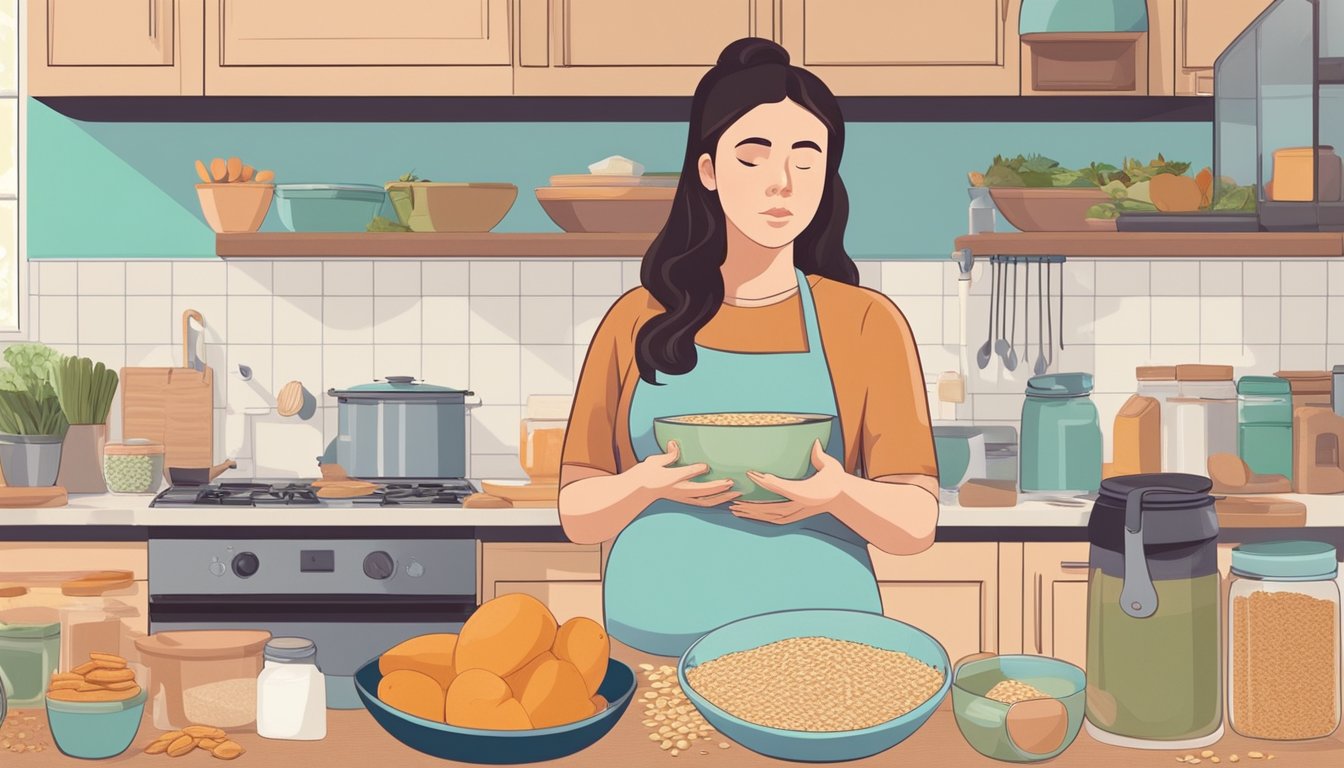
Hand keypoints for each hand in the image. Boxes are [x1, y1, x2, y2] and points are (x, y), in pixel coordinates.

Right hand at [627, 440, 741, 507]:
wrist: (638, 491)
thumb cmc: (645, 474)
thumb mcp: (654, 461)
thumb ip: (668, 455)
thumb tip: (674, 444)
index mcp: (670, 479)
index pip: (685, 474)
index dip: (696, 470)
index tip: (706, 466)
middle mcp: (679, 490)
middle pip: (701, 491)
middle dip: (717, 487)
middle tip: (731, 482)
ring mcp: (683, 497)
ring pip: (705, 501)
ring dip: (721, 498)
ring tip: (736, 494)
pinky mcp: (685, 500)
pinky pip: (703, 503)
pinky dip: (716, 502)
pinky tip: (726, 499)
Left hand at [729, 439, 847, 524]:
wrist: (843, 498)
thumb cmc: (836, 480)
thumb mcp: (830, 466)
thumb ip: (820, 455)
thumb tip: (815, 443)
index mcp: (805, 492)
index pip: (781, 486)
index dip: (765, 480)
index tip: (751, 474)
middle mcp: (799, 505)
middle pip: (770, 507)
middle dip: (750, 505)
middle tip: (733, 501)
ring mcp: (797, 512)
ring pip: (770, 516)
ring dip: (752, 513)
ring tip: (735, 510)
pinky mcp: (796, 515)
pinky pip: (774, 519)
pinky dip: (761, 518)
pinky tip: (750, 516)